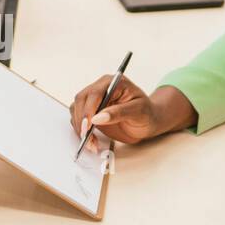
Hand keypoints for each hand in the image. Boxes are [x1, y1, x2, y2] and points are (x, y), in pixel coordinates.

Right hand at [69, 78, 193, 146]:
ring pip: (76, 109)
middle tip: (86, 137)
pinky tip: (91, 140)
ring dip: (80, 127)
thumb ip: (118, 113)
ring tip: (91, 142)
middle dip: (81, 120)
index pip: (94, 93)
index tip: (88, 125)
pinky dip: (81, 130)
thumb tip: (98, 118)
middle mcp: (101, 88)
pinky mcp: (91, 111)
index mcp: (113, 82)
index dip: (88, 109)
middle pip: (81, 100)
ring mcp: (95, 99)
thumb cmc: (147, 113)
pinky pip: (79, 118)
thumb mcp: (138, 112)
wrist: (148, 121)